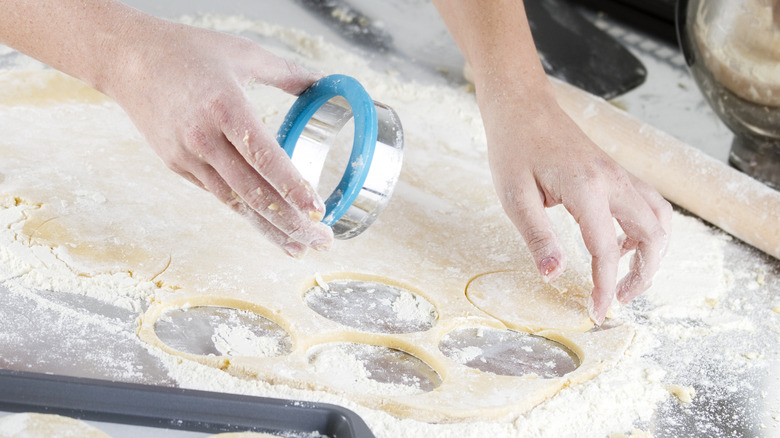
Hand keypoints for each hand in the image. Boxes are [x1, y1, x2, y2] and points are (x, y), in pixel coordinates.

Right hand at [103, 20, 332, 257]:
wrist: (127, 59)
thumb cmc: (186, 51)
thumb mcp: (242, 52)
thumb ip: (286, 72)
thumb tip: (322, 80)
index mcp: (224, 106)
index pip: (265, 156)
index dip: (292, 187)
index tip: (317, 210)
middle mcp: (203, 137)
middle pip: (253, 192)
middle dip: (290, 222)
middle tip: (321, 240)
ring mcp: (187, 156)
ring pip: (235, 202)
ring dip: (269, 228)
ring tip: (299, 246)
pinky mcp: (176, 166)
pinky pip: (218, 194)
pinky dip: (244, 212)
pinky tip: (267, 224)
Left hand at [481, 88, 671, 323]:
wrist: (522, 107)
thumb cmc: (513, 148)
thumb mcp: (514, 197)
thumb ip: (537, 237)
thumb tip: (554, 276)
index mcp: (586, 188)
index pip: (606, 250)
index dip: (604, 286)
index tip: (597, 312)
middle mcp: (613, 180)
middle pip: (654, 235)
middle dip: (644, 274)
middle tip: (618, 299)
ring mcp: (619, 174)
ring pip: (660, 218)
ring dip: (652, 253)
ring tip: (624, 277)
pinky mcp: (616, 172)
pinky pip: (648, 204)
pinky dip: (645, 230)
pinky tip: (617, 244)